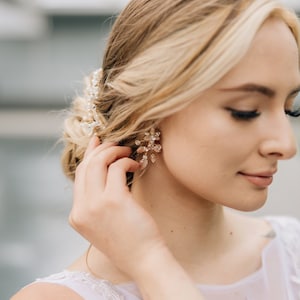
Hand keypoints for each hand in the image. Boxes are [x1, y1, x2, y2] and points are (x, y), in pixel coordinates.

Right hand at [69, 136, 164, 277]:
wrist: (143, 260)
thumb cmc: (129, 240)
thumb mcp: (103, 223)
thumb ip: (96, 201)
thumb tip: (104, 172)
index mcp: (77, 215)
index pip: (78, 176)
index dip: (88, 155)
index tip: (97, 142)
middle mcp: (81, 209)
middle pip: (86, 166)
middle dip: (101, 149)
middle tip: (116, 142)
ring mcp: (95, 204)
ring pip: (98, 163)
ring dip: (114, 151)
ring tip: (127, 150)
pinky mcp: (114, 200)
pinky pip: (117, 168)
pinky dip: (126, 161)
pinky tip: (136, 164)